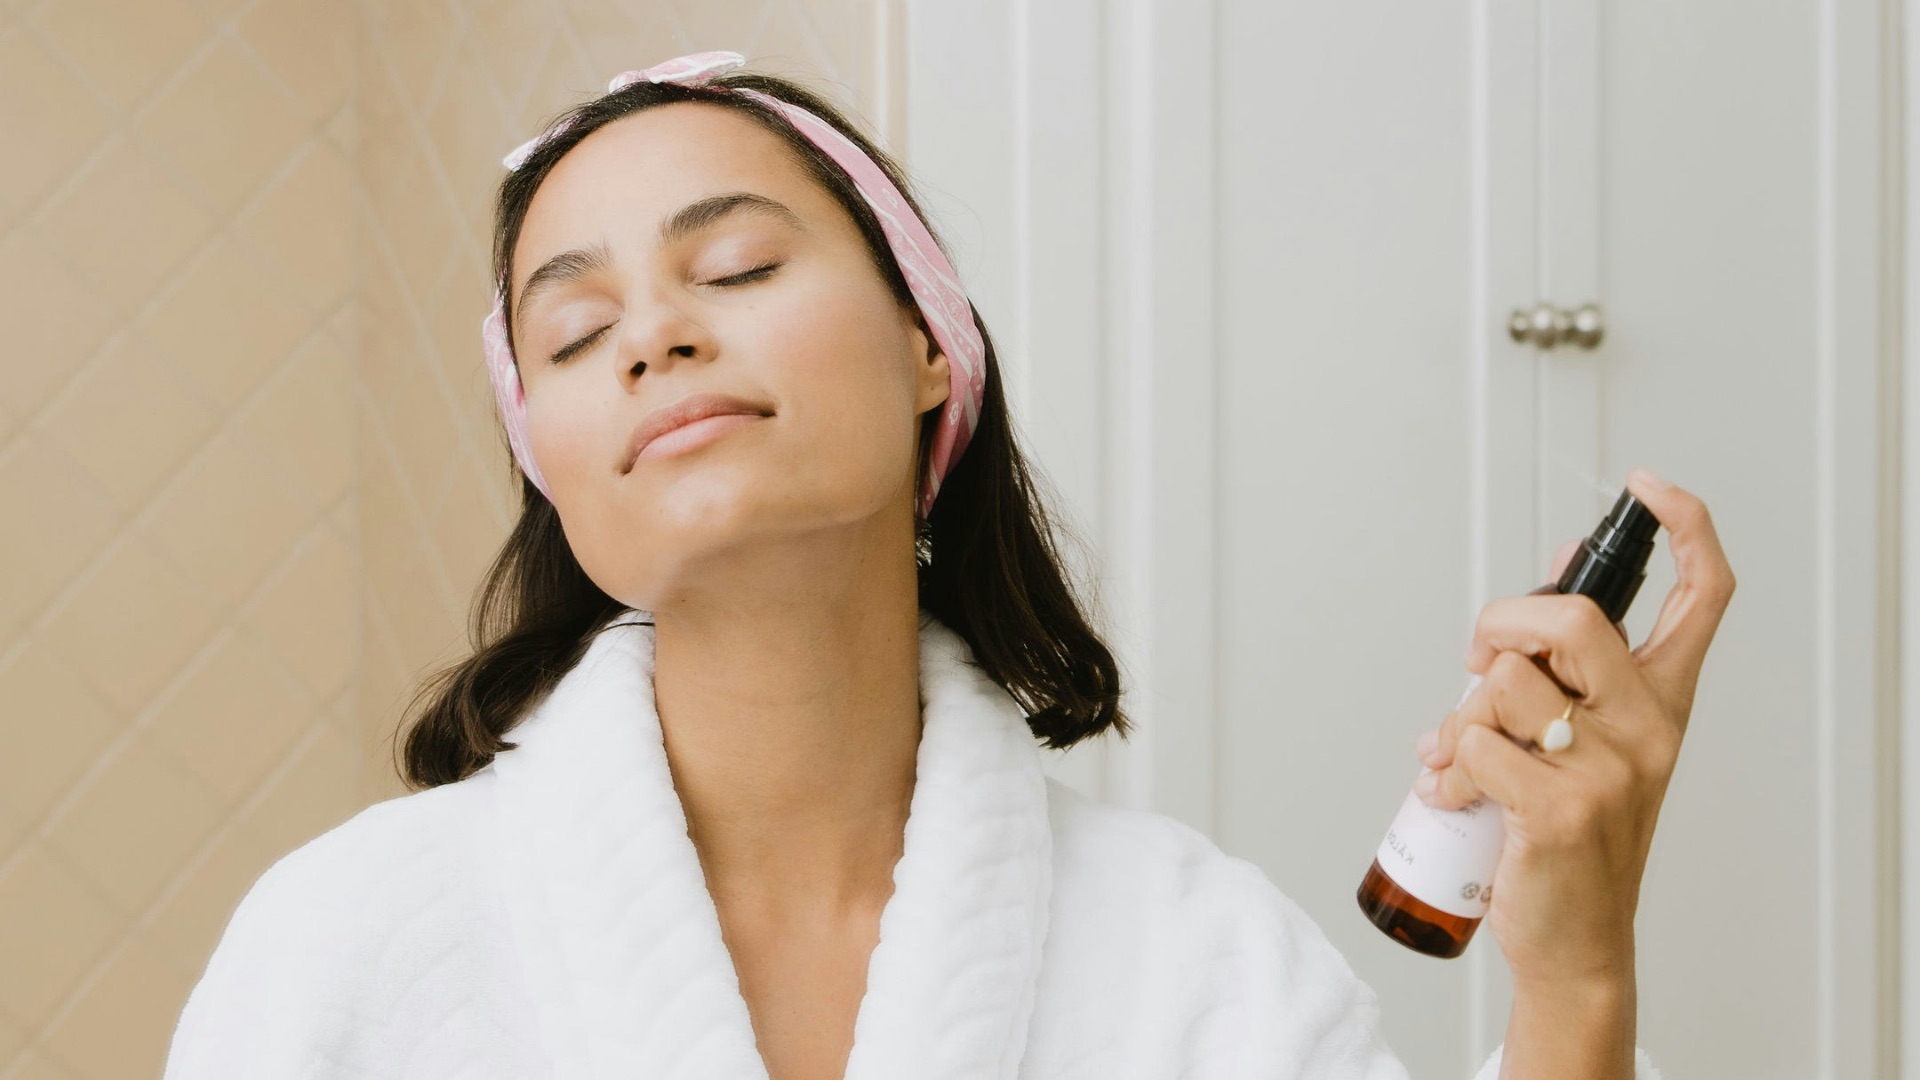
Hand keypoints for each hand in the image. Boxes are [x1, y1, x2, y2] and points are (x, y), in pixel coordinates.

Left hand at [1412, 468, 1735, 990]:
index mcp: (1662, 700)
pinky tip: (1455, 795)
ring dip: (1461, 716)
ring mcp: (1609, 768)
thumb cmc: (1571, 835)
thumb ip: (1566, 664)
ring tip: (1461, 758)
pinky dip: (1446, 766)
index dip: (1684, 528)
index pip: (1704, 597)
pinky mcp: (1559, 808)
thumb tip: (1551, 570)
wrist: (1574, 942)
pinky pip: (1474, 744)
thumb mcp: (1585, 740)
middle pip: (1572, 618)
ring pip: (1503, 683)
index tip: (1647, 486)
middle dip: (1501, 624)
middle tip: (1479, 664)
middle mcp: (1648, 727)